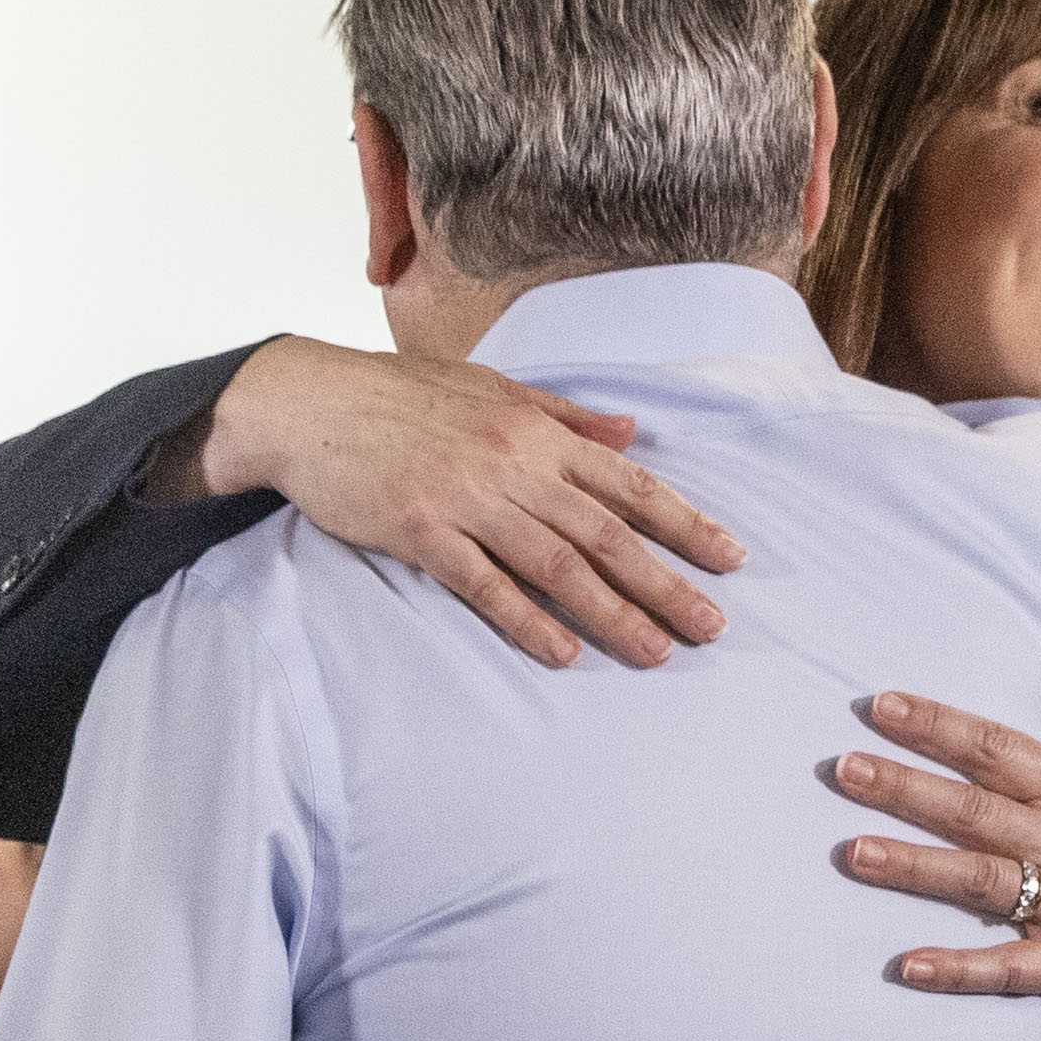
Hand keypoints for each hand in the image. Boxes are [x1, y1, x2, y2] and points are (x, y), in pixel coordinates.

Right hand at [191, 336, 743, 671]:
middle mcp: (514, 463)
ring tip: (655, 652)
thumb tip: (632, 432)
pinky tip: (562, 652)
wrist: (311, 402)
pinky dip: (526, 619)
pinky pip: (485, 583)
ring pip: (557, 564)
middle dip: (666, 583)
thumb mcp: (491, 388)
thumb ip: (565, 415)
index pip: (628, 483)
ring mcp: (468, 499)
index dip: (684, 522)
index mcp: (536, 429)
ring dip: (611, 612)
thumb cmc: (401, 395)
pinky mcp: (422, 531)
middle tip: (710, 627)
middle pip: (606, 533)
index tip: (730, 559)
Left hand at [839, 679, 1040, 1040]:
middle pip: (973, 810)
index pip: (1000, 751)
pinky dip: (958, 969)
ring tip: (852, 853)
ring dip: (912, 866)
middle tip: (843, 768)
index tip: (883, 707)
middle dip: (905, 787)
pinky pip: (1005, 968)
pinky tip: (908, 965)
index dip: (940, 727)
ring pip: (977, 881)